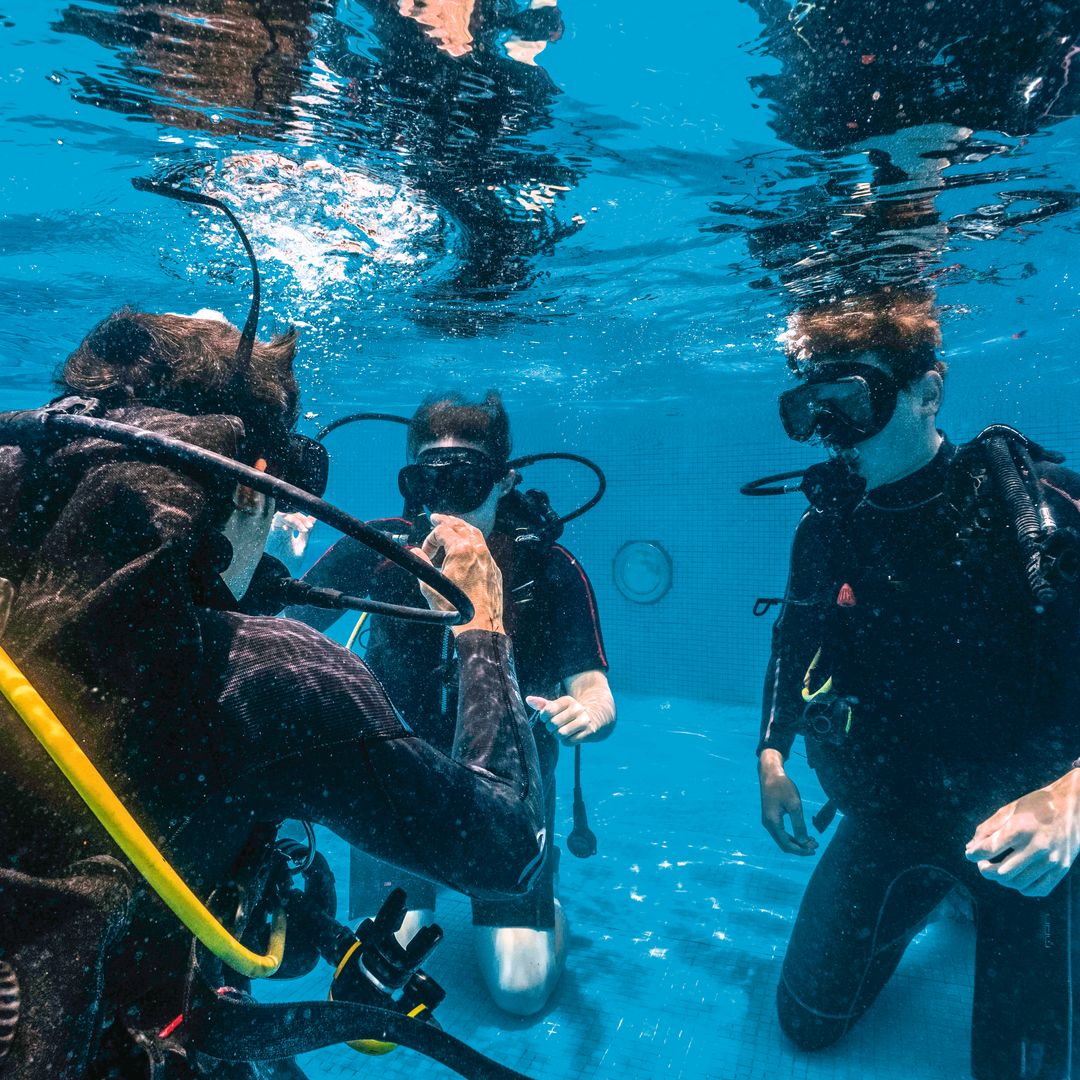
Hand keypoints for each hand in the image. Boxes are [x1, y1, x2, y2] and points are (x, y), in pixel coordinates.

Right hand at [271, 512, 315, 559]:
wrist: (281, 573)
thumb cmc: (290, 561)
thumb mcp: (302, 545)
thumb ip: (307, 532)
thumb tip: (314, 518)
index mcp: (287, 531)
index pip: (294, 517)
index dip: (303, 519)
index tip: (311, 525)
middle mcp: (280, 529)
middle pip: (289, 514)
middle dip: (301, 518)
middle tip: (309, 527)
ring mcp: (273, 529)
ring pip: (282, 514)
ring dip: (295, 519)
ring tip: (304, 529)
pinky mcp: (268, 531)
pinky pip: (277, 519)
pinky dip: (288, 521)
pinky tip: (294, 529)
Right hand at [414, 514, 503, 634]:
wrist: (479, 625)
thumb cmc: (455, 608)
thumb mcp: (430, 586)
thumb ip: (421, 564)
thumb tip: (415, 552)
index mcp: (461, 550)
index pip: (442, 531)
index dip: (430, 539)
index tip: (425, 552)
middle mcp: (477, 550)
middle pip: (461, 526)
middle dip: (446, 521)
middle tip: (435, 518)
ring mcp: (488, 559)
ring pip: (475, 534)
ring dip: (461, 528)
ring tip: (452, 526)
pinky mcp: (494, 569)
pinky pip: (483, 549)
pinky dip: (472, 542)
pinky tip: (466, 547)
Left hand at [525, 694, 604, 745]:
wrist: (594, 718)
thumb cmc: (569, 713)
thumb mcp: (558, 706)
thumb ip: (542, 704)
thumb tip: (528, 699)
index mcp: (568, 700)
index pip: (547, 711)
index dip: (544, 717)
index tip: (547, 718)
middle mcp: (577, 708)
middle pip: (552, 724)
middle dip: (551, 728)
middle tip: (555, 726)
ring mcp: (584, 720)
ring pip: (560, 734)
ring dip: (558, 735)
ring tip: (562, 731)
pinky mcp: (589, 732)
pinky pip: (569, 742)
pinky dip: (566, 741)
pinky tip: (570, 736)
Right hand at [759, 749, 817, 855]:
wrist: (770, 774)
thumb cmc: (783, 787)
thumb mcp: (794, 805)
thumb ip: (799, 825)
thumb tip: (804, 842)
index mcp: (773, 823)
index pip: (787, 844)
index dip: (801, 850)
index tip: (814, 850)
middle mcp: (768, 825)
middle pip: (784, 844)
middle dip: (800, 847)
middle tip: (816, 845)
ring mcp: (768, 822)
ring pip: (782, 839)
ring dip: (797, 842)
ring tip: (812, 841)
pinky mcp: (770, 818)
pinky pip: (781, 832)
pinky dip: (792, 836)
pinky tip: (802, 835)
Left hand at [965, 769, 1079, 896]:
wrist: (1072, 806)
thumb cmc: (1036, 805)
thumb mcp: (1009, 810)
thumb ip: (988, 828)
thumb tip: (970, 848)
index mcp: (1020, 829)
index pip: (989, 849)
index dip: (974, 854)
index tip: (970, 854)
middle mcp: (1037, 847)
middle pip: (1002, 871)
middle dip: (985, 869)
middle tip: (982, 863)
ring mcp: (1051, 860)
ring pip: (1018, 883)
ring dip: (1002, 879)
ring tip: (997, 869)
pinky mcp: (1061, 868)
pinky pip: (1038, 889)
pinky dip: (1023, 887)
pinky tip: (1017, 877)